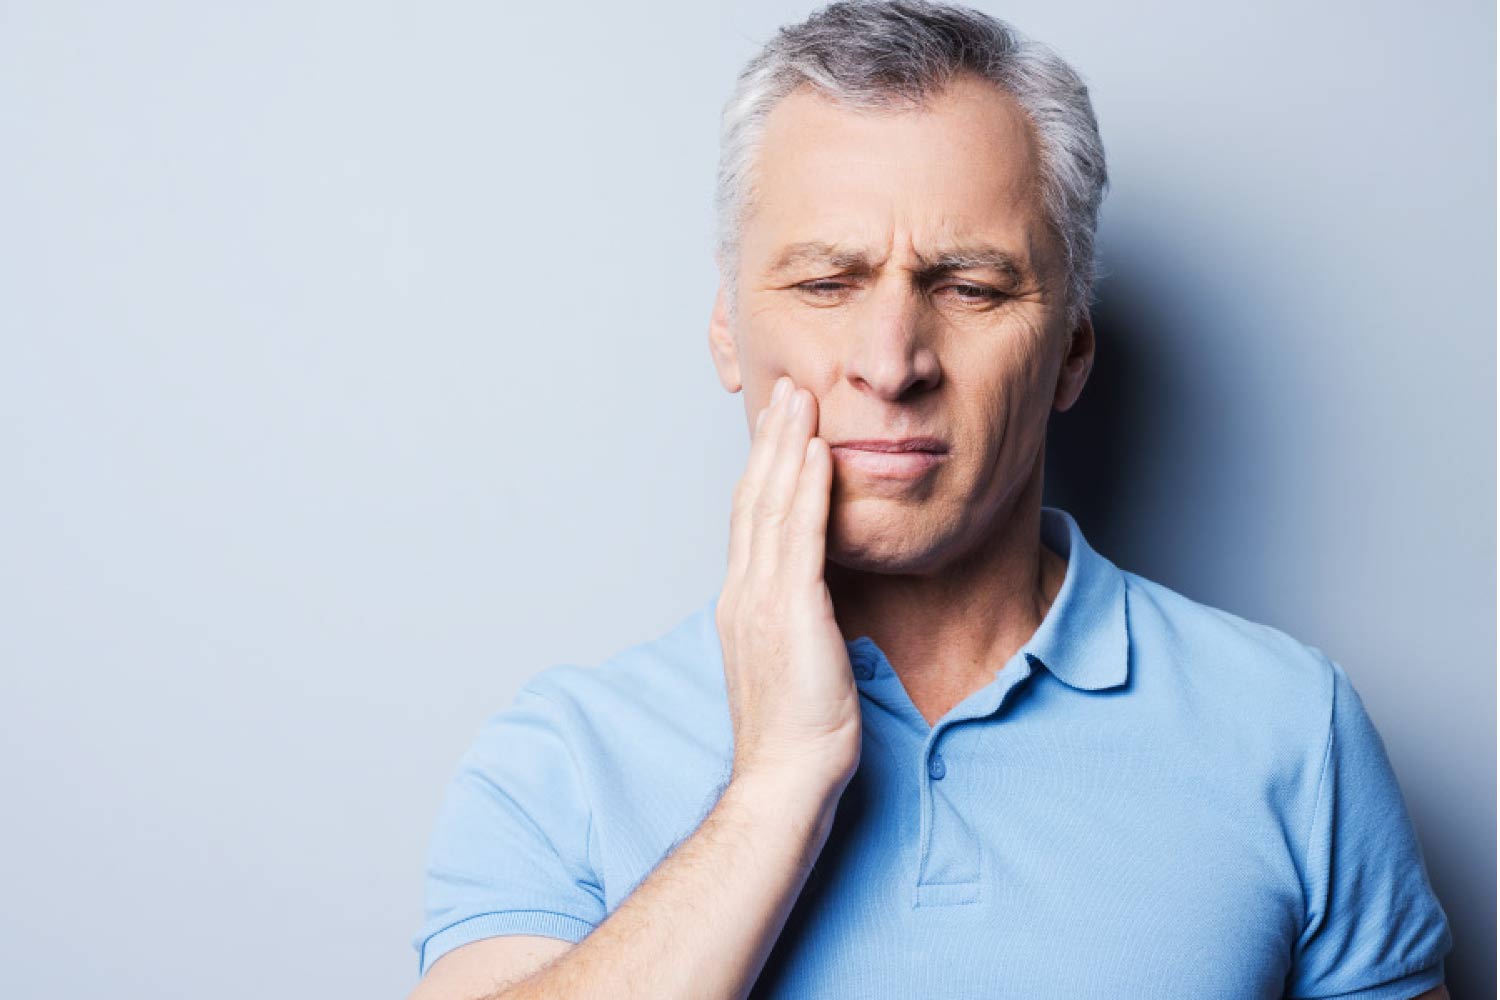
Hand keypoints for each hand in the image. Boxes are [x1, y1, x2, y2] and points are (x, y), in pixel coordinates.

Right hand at [716, 375, 860, 802]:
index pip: (750, 521)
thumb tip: (813, 602)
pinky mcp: (791, 612)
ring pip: (771, 505)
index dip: (762, 469)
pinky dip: (804, 489)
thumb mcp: (791, 664)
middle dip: (770, 440)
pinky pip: (799, 536)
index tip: (778, 429)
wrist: (786, 779)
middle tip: (785, 389)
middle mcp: (744, 593)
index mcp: (742, 604)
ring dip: (786, 446)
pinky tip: (815, 452)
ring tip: (799, 399)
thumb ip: (795, 622)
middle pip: (753, 499)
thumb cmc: (795, 734)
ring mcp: (761, 600)